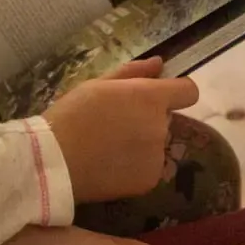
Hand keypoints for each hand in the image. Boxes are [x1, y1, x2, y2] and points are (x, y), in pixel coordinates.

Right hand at [42, 57, 198, 202]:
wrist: (56, 161)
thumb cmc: (71, 115)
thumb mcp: (97, 84)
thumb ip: (133, 73)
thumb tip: (159, 64)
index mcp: (150, 98)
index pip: (188, 92)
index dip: (177, 92)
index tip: (158, 97)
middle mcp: (160, 126)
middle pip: (164, 119)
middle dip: (146, 119)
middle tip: (113, 125)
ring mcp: (157, 155)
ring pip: (155, 144)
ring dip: (140, 144)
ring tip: (107, 148)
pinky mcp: (150, 180)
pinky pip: (148, 168)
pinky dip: (134, 167)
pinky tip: (109, 166)